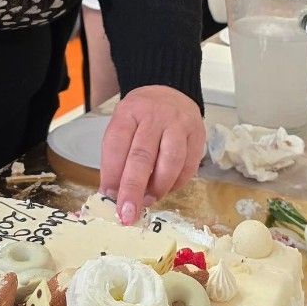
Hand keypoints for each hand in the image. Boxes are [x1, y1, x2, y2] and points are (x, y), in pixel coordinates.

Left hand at [99, 85, 204, 223]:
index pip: (117, 144)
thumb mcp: (123, 126)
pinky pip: (189, 166)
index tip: (108, 197)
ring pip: (170, 161)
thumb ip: (116, 157)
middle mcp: (155, 116)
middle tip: (127, 213)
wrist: (170, 92)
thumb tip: (113, 194)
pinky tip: (165, 189)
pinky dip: (176, 184)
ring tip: (147, 201)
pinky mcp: (198, 135)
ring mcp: (179, 124)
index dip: (112, 173)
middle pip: (142, 156)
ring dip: (158, 188)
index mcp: (129, 112)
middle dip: (133, 188)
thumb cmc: (141, 117)